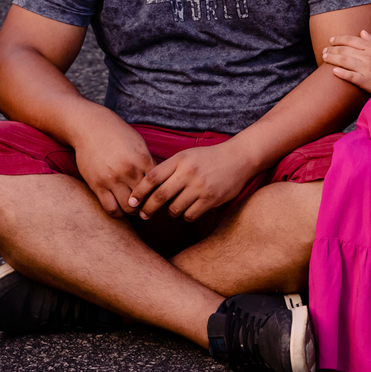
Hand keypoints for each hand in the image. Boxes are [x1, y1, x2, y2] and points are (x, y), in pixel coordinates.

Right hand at [68, 108, 156, 217]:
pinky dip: (117, 213)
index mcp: (143, 160)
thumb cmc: (117, 134)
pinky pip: (111, 208)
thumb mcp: (139, 144)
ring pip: (129, 208)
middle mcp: (129, 171)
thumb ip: (149, 162)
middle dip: (149, 205)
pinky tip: (119, 207)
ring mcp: (112, 179)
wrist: (90, 126)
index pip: (159, 186)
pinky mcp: (97, 185)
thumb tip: (161, 180)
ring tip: (133, 207)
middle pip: (146, 200)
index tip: (159, 198)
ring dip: (133, 211)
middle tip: (147, 206)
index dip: (161, 194)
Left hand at [127, 139, 257, 222]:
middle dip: (148, 208)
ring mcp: (200, 187)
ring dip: (171, 212)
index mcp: (179, 160)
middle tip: (143, 215)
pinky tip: (189, 210)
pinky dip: (186, 215)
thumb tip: (145, 188)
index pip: (152, 177)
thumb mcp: (187, 156)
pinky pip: (190, 215)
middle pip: (159, 196)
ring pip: (174, 208)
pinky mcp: (211, 199)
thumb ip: (168, 169)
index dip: (138, 192)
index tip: (131, 201)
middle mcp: (188, 172)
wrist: (239, 158)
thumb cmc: (208, 158)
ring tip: (173, 208)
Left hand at [322, 30, 370, 93]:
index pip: (353, 40)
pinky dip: (342, 73)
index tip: (331, 40)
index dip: (340, 39)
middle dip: (333, 49)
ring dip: (333, 58)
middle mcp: (369, 57)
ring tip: (324, 57)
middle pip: (346, 50)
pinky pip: (351, 76)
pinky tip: (333, 71)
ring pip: (345, 61)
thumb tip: (363, 32)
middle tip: (324, 50)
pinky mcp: (366, 82)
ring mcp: (367, 69)